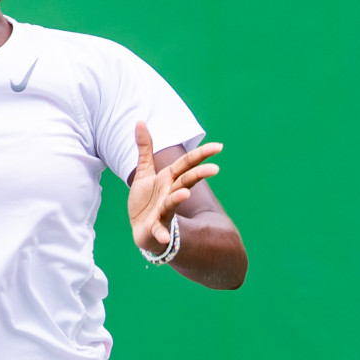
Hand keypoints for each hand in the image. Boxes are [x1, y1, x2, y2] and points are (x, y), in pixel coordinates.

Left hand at [127, 122, 221, 253]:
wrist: (141, 229)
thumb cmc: (146, 200)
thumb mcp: (145, 172)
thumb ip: (145, 149)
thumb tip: (140, 121)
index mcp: (169, 180)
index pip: (187, 164)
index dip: (201, 155)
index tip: (219, 146)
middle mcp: (170, 194)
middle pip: (185, 181)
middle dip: (199, 175)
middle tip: (215, 168)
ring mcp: (164, 211)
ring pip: (172, 204)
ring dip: (177, 198)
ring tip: (183, 193)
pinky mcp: (155, 228)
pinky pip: (159, 231)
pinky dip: (161, 234)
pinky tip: (163, 238)